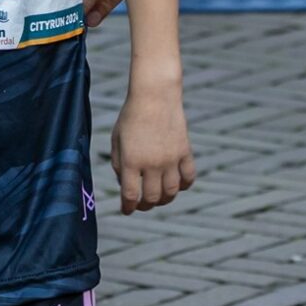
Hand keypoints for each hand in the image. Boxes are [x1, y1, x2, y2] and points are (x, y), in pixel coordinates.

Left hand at [109, 86, 195, 213]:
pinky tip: (178, 185)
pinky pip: (188, 177)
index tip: (127, 210)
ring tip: (159, 198)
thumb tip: (126, 185)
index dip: (128, 207)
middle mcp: (151, 163)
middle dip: (146, 205)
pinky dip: (184, 185)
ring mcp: (170, 159)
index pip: (130, 195)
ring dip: (165, 199)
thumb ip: (118, 164)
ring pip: (171, 192)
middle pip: (152, 197)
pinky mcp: (184, 151)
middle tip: (143, 205)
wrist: (154, 95)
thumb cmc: (131, 116)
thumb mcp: (116, 139)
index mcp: (130, 161)